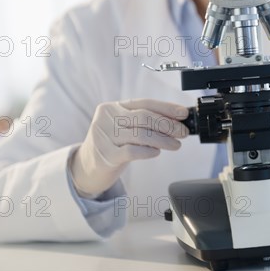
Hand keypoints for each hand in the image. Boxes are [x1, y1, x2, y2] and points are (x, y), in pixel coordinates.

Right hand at [70, 99, 188, 197]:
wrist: (85, 167)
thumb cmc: (111, 145)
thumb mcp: (124, 128)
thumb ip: (144, 123)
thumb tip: (176, 122)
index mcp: (113, 107)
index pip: (144, 103)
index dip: (166, 108)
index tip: (183, 114)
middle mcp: (107, 118)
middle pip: (144, 117)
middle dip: (168, 124)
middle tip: (183, 132)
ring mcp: (104, 136)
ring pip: (141, 134)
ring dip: (163, 139)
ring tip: (176, 144)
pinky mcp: (106, 155)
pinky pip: (132, 151)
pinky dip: (148, 151)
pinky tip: (157, 152)